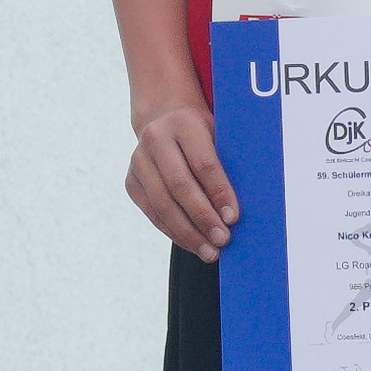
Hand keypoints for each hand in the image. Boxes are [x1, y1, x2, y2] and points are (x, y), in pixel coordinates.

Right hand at [126, 99, 237, 255]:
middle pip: (179, 185)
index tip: (233, 218)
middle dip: (202, 217)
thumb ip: (228, 163)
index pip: (203, 163)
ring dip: (187, 232)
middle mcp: (155, 139)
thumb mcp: (219, 135)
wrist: (165, 119)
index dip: (219, 193)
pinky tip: (192, 244)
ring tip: (210, 252)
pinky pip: (152, 212)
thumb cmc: (205, 134)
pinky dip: (174, 232)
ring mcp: (138, 161)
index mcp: (183, 124)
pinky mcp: (131, 181)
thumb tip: (238, 209)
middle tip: (223, 240)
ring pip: (162, 203)